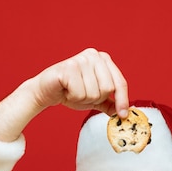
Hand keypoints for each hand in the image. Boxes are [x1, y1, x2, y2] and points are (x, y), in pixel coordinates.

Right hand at [0, 48, 127, 141]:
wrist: (46, 91)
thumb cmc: (70, 92)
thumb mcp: (95, 99)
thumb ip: (110, 103)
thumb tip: (125, 113)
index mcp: (103, 60)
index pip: (120, 82)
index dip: (122, 100)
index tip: (123, 115)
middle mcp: (94, 55)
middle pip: (108, 89)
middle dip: (95, 98)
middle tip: (82, 93)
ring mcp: (81, 59)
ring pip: (94, 93)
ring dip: (82, 98)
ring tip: (73, 91)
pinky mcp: (69, 67)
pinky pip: (80, 92)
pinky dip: (73, 97)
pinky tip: (66, 90)